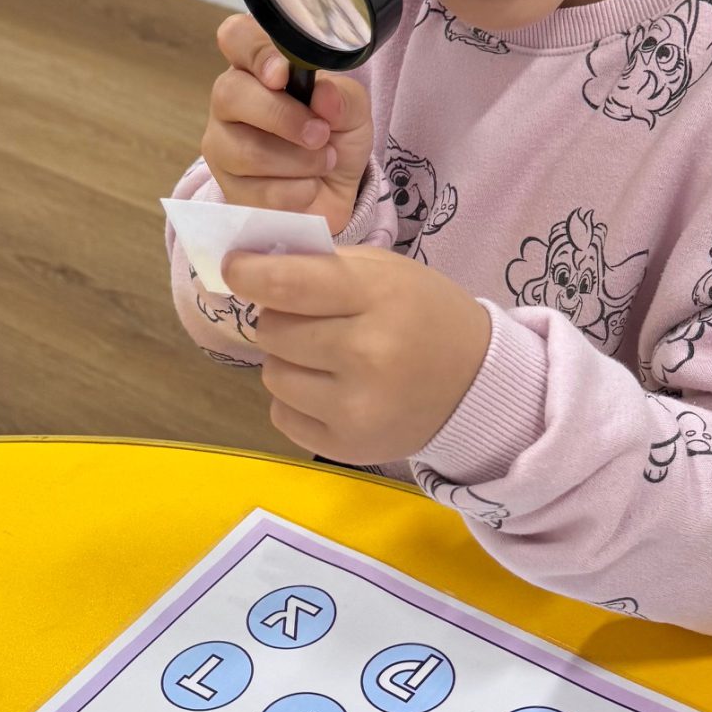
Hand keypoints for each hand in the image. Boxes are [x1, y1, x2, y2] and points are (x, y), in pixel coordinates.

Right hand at [201, 14, 373, 236]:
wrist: (336, 194)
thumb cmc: (335, 138)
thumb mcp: (353, 111)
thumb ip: (344, 97)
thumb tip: (324, 95)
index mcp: (257, 67)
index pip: (236, 37)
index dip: (254, 51)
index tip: (281, 74)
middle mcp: (230, 101)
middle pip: (230, 94)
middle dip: (283, 117)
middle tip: (320, 133)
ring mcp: (222, 145)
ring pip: (247, 150)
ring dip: (300, 160)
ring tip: (324, 161)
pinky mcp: (228, 188)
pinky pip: (258, 190)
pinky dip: (297, 190)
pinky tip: (308, 187)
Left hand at [222, 246, 491, 462]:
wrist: (476, 384)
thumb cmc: (423, 314)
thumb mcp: (386, 271)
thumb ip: (322, 265)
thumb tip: (250, 267)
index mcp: (379, 298)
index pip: (290, 285)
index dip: (249, 274)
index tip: (235, 269)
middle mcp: (367, 355)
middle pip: (273, 331)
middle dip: (280, 320)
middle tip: (312, 321)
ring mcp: (357, 408)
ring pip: (273, 375)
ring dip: (288, 362)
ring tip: (325, 359)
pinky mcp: (348, 447)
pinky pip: (282, 415)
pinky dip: (296, 401)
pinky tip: (330, 391)